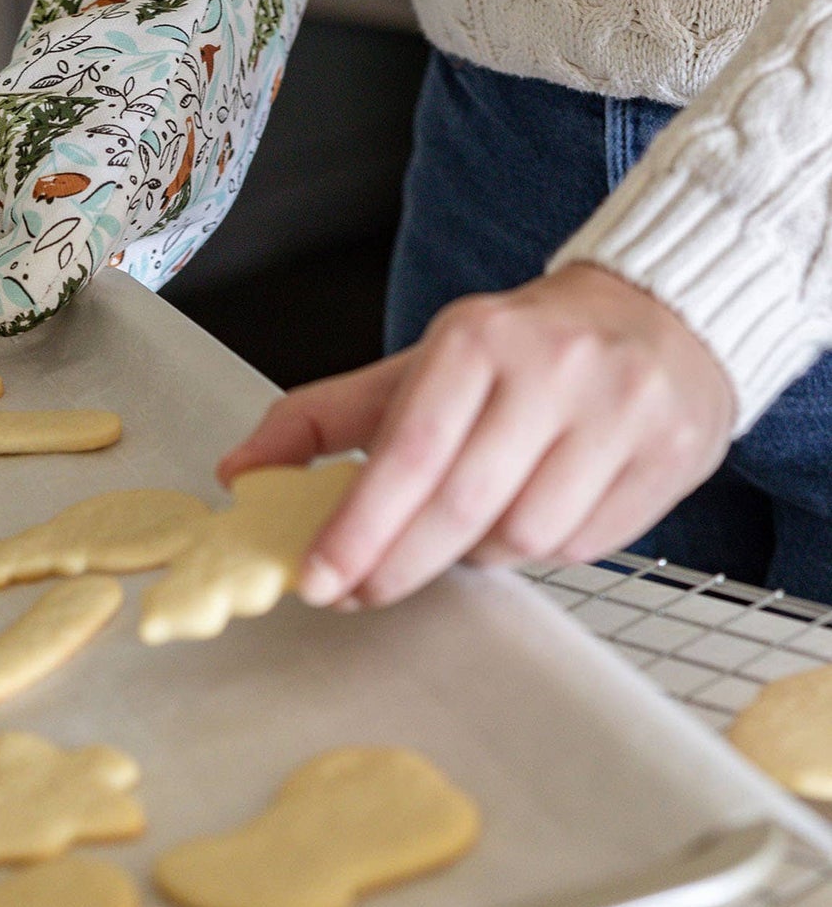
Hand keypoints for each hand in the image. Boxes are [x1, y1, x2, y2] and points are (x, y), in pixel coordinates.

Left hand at [218, 263, 737, 606]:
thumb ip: (317, 421)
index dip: (358, 532)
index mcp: (476, 340)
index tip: (320, 581)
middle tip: (359, 590)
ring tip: (465, 524)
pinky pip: (582, 545)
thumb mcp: (410, 370)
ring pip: (523, 536)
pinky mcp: (670, 456)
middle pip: (461, 508)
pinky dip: (540, 548)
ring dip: (476, 554)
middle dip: (398, 565)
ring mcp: (620, 413)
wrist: (654, 316)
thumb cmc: (512, 353)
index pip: (406, 456)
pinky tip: (531, 511)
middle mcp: (553, 370)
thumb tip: (237, 473)